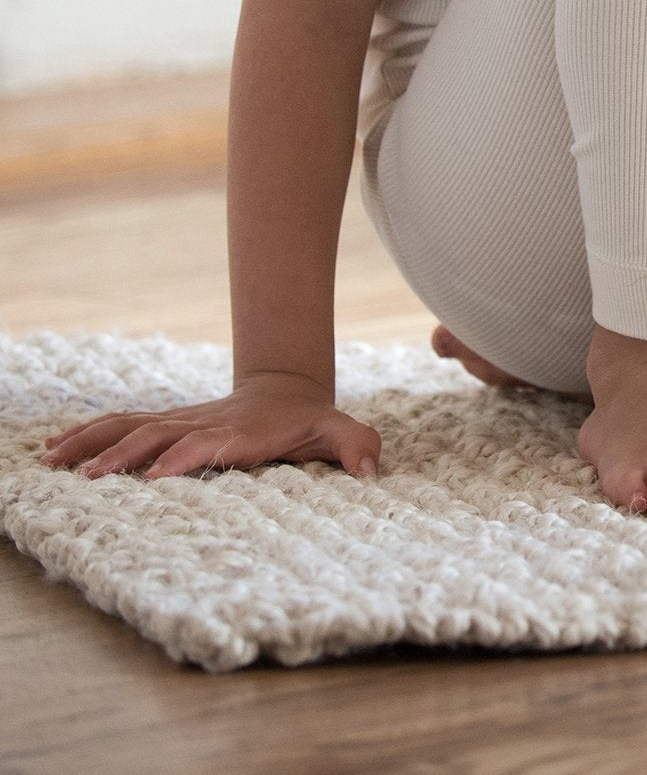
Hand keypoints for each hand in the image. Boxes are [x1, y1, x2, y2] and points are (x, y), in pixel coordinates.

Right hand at [40, 371, 380, 480]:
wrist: (286, 391)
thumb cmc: (309, 422)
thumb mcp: (339, 430)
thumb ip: (358, 445)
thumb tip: (372, 469)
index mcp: (241, 433)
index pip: (210, 443)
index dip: (186, 456)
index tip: (158, 475)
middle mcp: (205, 424)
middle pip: (160, 433)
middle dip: (126, 452)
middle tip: (92, 475)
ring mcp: (181, 421)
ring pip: (132, 425)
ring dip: (94, 440)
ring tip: (54, 458)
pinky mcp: (166, 423)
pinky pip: (122, 424)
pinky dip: (88, 432)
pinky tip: (54, 447)